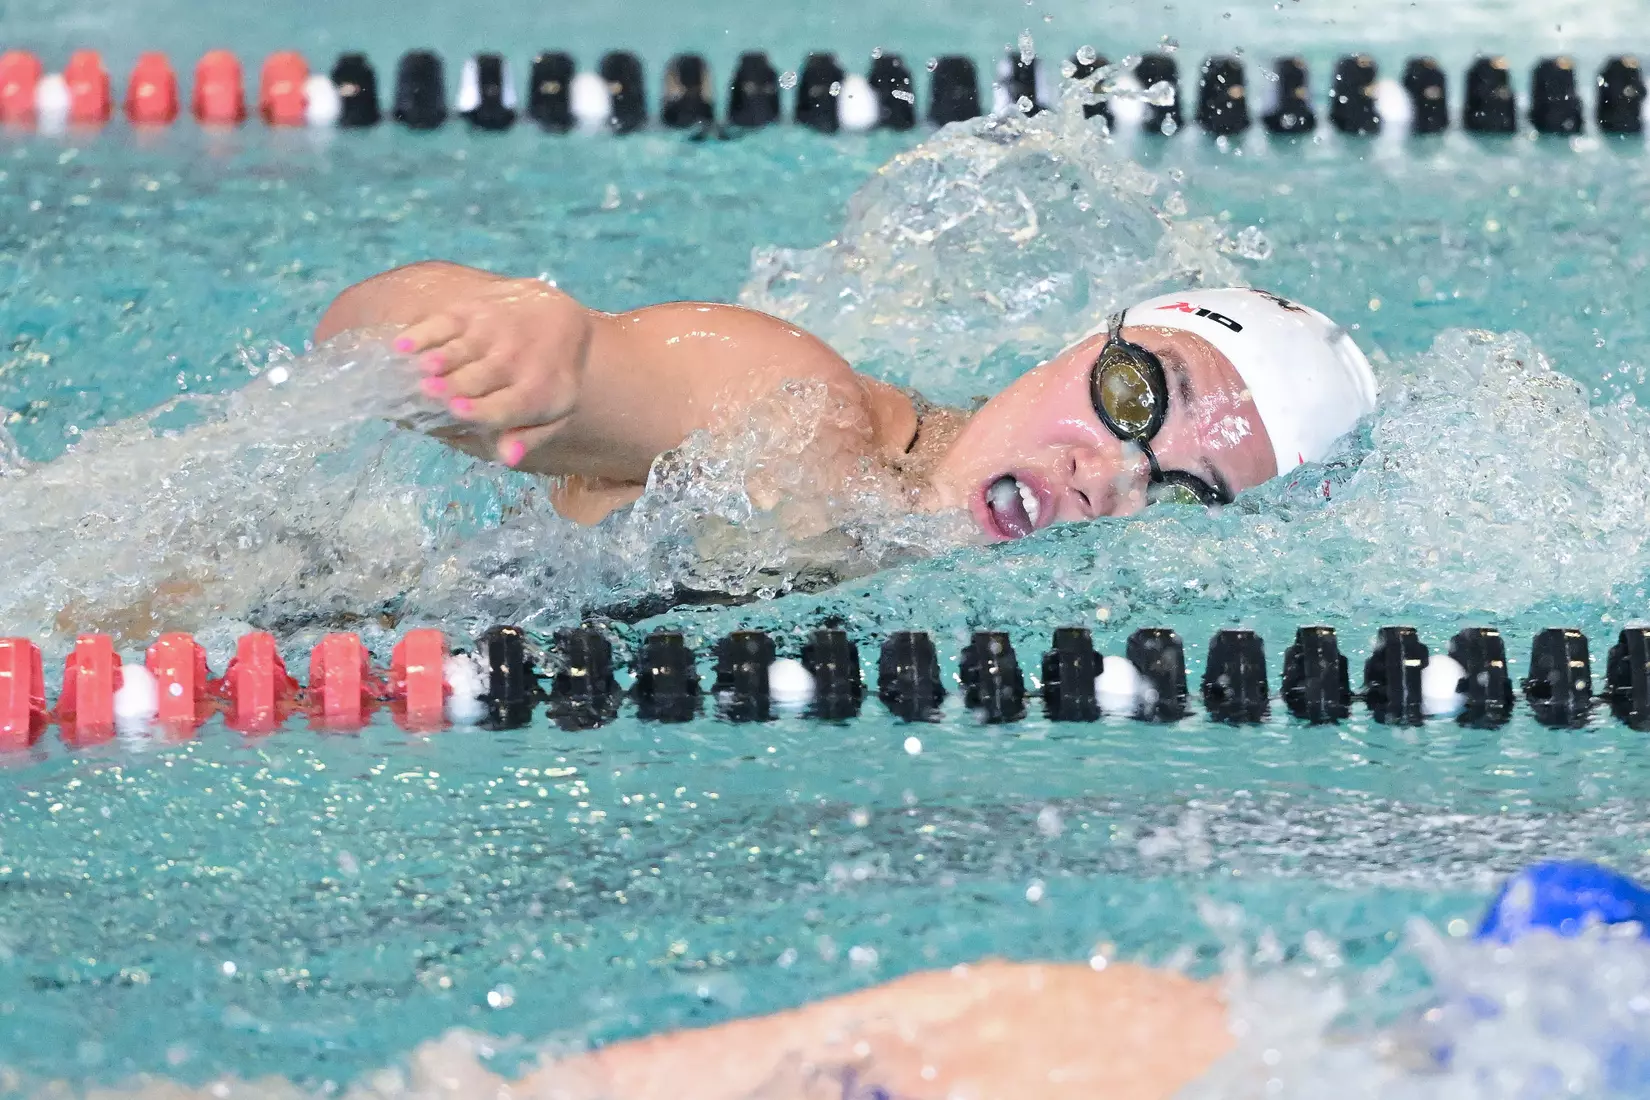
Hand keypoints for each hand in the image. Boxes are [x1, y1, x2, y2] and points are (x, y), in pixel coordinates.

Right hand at [392, 278, 592, 466]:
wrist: (562, 319)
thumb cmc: (548, 378)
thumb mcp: (552, 412)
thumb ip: (529, 436)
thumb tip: (506, 457)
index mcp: (537, 392)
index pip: (506, 404)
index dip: (480, 408)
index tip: (456, 410)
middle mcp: (515, 360)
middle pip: (478, 377)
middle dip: (453, 384)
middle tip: (426, 392)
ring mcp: (493, 332)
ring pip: (461, 349)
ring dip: (440, 358)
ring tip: (419, 368)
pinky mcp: (474, 310)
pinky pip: (445, 322)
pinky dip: (423, 333)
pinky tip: (400, 345)